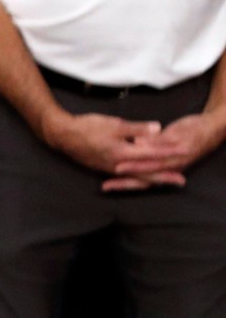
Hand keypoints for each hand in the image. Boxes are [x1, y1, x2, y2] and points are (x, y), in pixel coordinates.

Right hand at [41, 110, 187, 190]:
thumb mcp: (114, 124)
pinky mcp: (103, 168)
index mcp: (123, 153)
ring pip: (135, 177)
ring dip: (152, 179)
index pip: (152, 153)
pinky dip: (136, 178)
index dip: (169, 151)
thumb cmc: (87, 127)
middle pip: (146, 173)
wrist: (62, 136)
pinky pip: (125, 176)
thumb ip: (136, 129)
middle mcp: (118, 165)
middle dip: (164, 176)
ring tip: (164, 182)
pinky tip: (139, 179)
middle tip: (181, 181)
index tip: (184, 151)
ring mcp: (110, 168)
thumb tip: (158, 128)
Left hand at [99, 110, 225, 192]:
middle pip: (144, 179)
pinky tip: (120, 177)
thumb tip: (138, 143)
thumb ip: (157, 140)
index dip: (132, 167)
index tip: (116, 169)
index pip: (148, 166)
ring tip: (107, 187)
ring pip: (144, 180)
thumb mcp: (177, 133)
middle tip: (105, 187)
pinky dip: (135, 178)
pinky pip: (149, 177)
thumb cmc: (195, 130)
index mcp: (172, 160)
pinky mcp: (167, 166)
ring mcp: (168, 169)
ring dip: (126, 183)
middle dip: (124, 183)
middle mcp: (169, 168)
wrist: (212, 130)